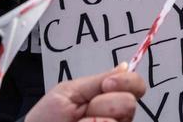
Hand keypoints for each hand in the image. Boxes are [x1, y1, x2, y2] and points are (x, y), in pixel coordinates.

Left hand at [25, 64, 146, 121]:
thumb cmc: (46, 119)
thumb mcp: (69, 92)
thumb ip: (97, 81)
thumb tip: (125, 66)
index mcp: (108, 97)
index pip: (136, 85)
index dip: (127, 82)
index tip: (106, 85)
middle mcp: (115, 116)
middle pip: (130, 103)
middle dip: (104, 104)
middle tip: (84, 110)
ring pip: (120, 121)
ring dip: (96, 120)